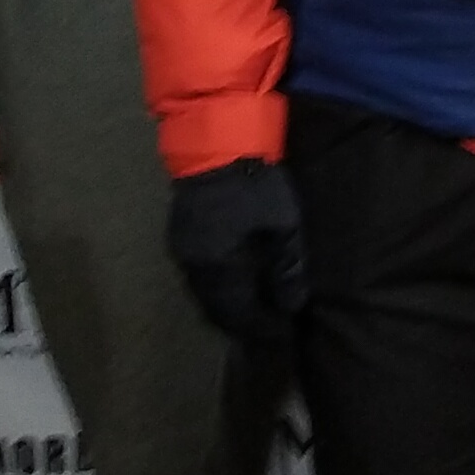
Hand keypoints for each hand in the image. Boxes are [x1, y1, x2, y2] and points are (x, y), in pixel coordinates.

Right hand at [166, 158, 305, 343]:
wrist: (217, 140)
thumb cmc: (255, 183)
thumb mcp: (282, 223)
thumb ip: (288, 266)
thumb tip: (293, 305)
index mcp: (217, 266)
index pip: (238, 312)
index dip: (260, 326)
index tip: (282, 334)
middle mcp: (193, 265)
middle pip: (216, 308)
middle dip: (241, 322)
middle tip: (268, 329)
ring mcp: (182, 249)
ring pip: (204, 293)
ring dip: (227, 306)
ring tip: (254, 312)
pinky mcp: (181, 235)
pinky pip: (198, 275)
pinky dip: (217, 288)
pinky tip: (235, 285)